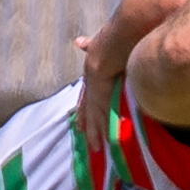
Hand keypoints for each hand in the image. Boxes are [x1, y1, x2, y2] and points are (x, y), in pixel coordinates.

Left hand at [75, 35, 114, 152]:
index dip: (82, 108)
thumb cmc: (108, 43)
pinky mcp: (106, 102)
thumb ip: (88, 46)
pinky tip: (106, 142)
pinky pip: (106, 120)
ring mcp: (98, 97)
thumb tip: (79, 41)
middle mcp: (92, 89)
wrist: (111, 48)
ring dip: (95, 133)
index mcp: (91, 76)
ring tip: (96, 148)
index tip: (78, 119)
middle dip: (85, 122)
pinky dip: (105, 131)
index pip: (86, 96)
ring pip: (96, 119)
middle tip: (81, 134)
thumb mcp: (95, 46)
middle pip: (88, 110)